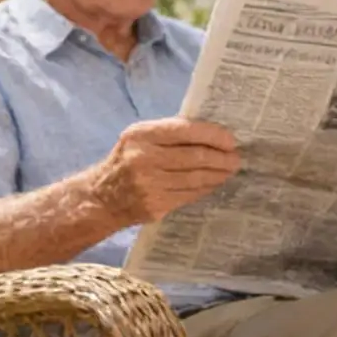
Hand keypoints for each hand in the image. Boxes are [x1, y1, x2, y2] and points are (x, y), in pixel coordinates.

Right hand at [87, 116, 240, 226]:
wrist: (101, 198)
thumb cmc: (125, 161)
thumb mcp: (139, 139)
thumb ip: (168, 134)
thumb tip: (210, 135)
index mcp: (141, 135)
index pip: (185, 131)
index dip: (213, 135)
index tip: (230, 140)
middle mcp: (144, 159)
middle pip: (195, 157)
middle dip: (221, 158)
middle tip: (236, 158)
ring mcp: (150, 185)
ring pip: (196, 178)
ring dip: (218, 174)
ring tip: (229, 170)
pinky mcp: (156, 205)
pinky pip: (190, 195)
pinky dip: (206, 188)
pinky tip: (213, 183)